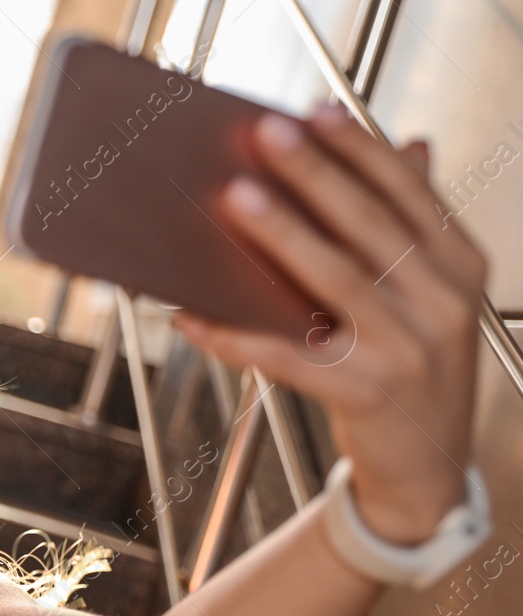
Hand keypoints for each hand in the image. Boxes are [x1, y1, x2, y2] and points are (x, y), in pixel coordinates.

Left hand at [174, 102, 488, 544]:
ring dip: (280, 236)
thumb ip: (414, 225)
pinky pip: (286, 356)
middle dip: (315, 175)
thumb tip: (408, 143)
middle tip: (265, 136)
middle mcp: (441, 302)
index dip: (360, 149)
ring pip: (335, 279)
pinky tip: (193, 315)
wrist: (427, 466)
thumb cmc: (411, 367)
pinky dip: (235, 335)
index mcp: (459, 266)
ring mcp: (406, 349)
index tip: (315, 112)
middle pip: (369, 225)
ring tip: (235, 199)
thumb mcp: (431, 294)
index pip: (408, 193)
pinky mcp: (364, 393)